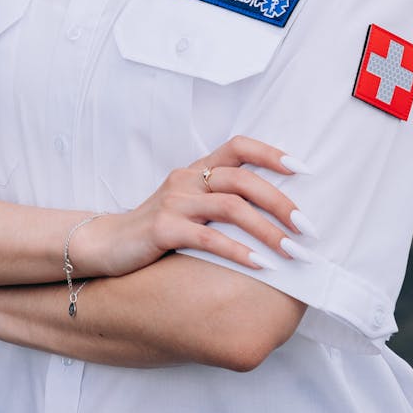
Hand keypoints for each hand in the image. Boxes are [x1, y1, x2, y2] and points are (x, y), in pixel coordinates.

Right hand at [70, 135, 311, 278]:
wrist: (105, 245)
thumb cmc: (156, 229)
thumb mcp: (187, 206)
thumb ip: (219, 201)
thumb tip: (273, 214)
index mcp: (196, 170)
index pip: (238, 146)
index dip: (271, 154)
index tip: (303, 170)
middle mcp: (186, 179)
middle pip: (243, 179)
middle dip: (280, 202)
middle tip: (307, 228)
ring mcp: (174, 202)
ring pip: (231, 207)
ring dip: (268, 231)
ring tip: (292, 252)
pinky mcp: (163, 229)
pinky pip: (209, 238)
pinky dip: (239, 251)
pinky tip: (260, 266)